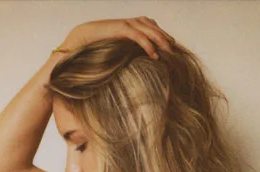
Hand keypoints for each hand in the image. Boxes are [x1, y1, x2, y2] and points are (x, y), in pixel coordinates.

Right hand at [58, 17, 174, 58]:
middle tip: (176, 53)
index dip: (165, 38)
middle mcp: (133, 22)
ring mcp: (127, 24)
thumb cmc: (102, 45)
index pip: (155, 28)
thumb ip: (132, 50)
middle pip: (156, 29)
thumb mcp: (122, 47)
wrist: (83, 37)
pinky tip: (154, 55)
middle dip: (166, 40)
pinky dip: (148, 45)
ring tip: (169, 54)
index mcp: (135, 24)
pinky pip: (139, 36)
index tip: (173, 50)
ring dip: (161, 42)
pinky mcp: (121, 29)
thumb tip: (142, 62)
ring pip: (150, 31)